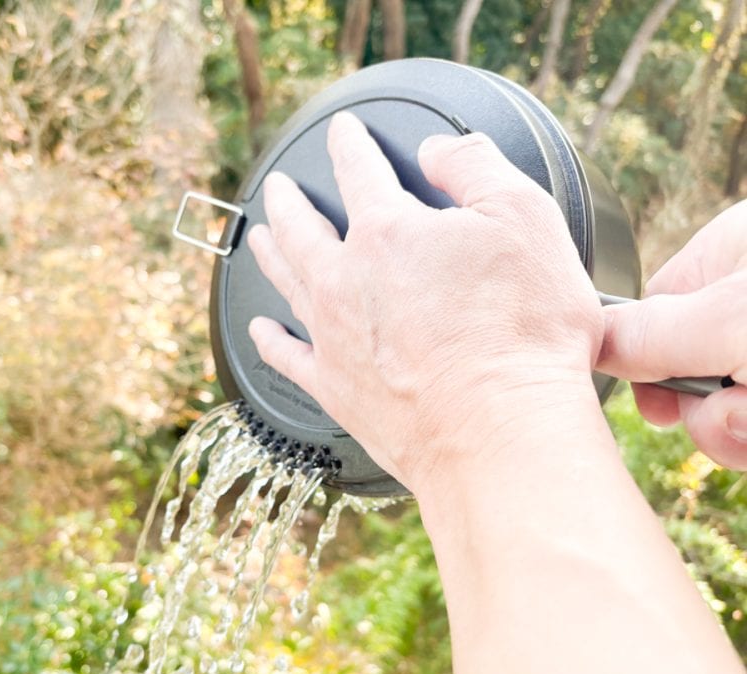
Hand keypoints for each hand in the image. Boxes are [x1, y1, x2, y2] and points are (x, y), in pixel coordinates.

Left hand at [247, 112, 602, 491]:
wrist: (498, 431)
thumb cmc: (520, 333)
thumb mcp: (525, 219)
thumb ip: (476, 168)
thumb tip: (437, 149)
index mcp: (388, 232)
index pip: (360, 171)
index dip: (350, 144)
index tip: (342, 131)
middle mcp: (345, 281)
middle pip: (302, 228)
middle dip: (289, 200)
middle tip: (279, 185)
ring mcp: (333, 337)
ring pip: (286, 283)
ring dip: (270, 255)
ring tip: (258, 238)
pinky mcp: (334, 389)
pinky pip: (287, 357)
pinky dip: (269, 341)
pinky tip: (260, 332)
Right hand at [597, 200, 746, 468]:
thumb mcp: (731, 318)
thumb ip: (651, 334)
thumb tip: (594, 345)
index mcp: (730, 253)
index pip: (652, 310)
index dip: (648, 367)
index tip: (660, 409)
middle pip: (692, 370)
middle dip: (708, 413)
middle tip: (737, 419)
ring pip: (732, 407)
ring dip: (739, 432)